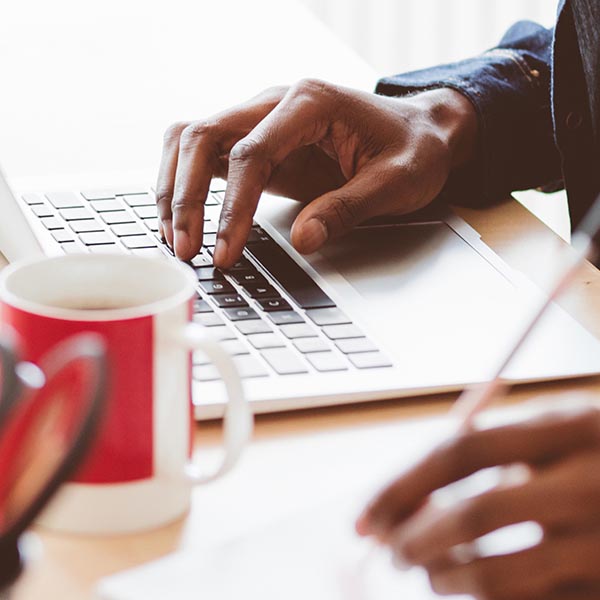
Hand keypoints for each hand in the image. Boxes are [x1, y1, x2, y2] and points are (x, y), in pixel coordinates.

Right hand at [156, 80, 476, 267]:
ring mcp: (261, 120)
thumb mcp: (396, 182)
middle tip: (187, 248)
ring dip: (174, 188)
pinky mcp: (257, 142)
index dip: (232, 206)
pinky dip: (186, 185)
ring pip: (191, 140)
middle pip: (203, 136)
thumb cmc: (412, 150)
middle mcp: (275, 104)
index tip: (226, 249)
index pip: (251, 153)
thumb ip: (347, 208)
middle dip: (185, 196)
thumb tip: (303, 240)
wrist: (419, 131)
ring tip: (175, 238)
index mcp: (310, 103)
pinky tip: (185, 220)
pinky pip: (206, 155)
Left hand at [356, 406, 599, 599]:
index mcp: (570, 427)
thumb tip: (401, 502)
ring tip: (431, 575)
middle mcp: (593, 485)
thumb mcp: (556, 433)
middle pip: (476, 514)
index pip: (463, 450)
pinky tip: (480, 591)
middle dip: (416, 539)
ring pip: (499, 579)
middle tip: (392, 553)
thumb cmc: (599, 459)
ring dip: (445, 580)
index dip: (403, 484)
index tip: (364, 518)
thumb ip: (488, 456)